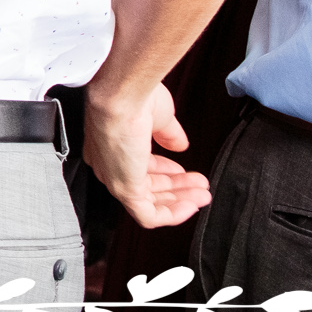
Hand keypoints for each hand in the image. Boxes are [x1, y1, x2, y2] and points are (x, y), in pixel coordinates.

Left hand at [84, 79, 209, 227]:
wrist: (123, 96)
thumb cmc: (133, 97)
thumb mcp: (158, 118)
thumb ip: (168, 135)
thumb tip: (180, 144)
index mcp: (111, 145)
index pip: (139, 167)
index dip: (164, 171)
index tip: (183, 171)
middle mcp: (108, 164)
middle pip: (146, 186)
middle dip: (177, 188)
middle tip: (199, 187)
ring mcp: (115, 178)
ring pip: (149, 202)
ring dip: (179, 201)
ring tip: (202, 195)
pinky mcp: (124, 190)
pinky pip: (148, 216)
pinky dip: (172, 215)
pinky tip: (190, 207)